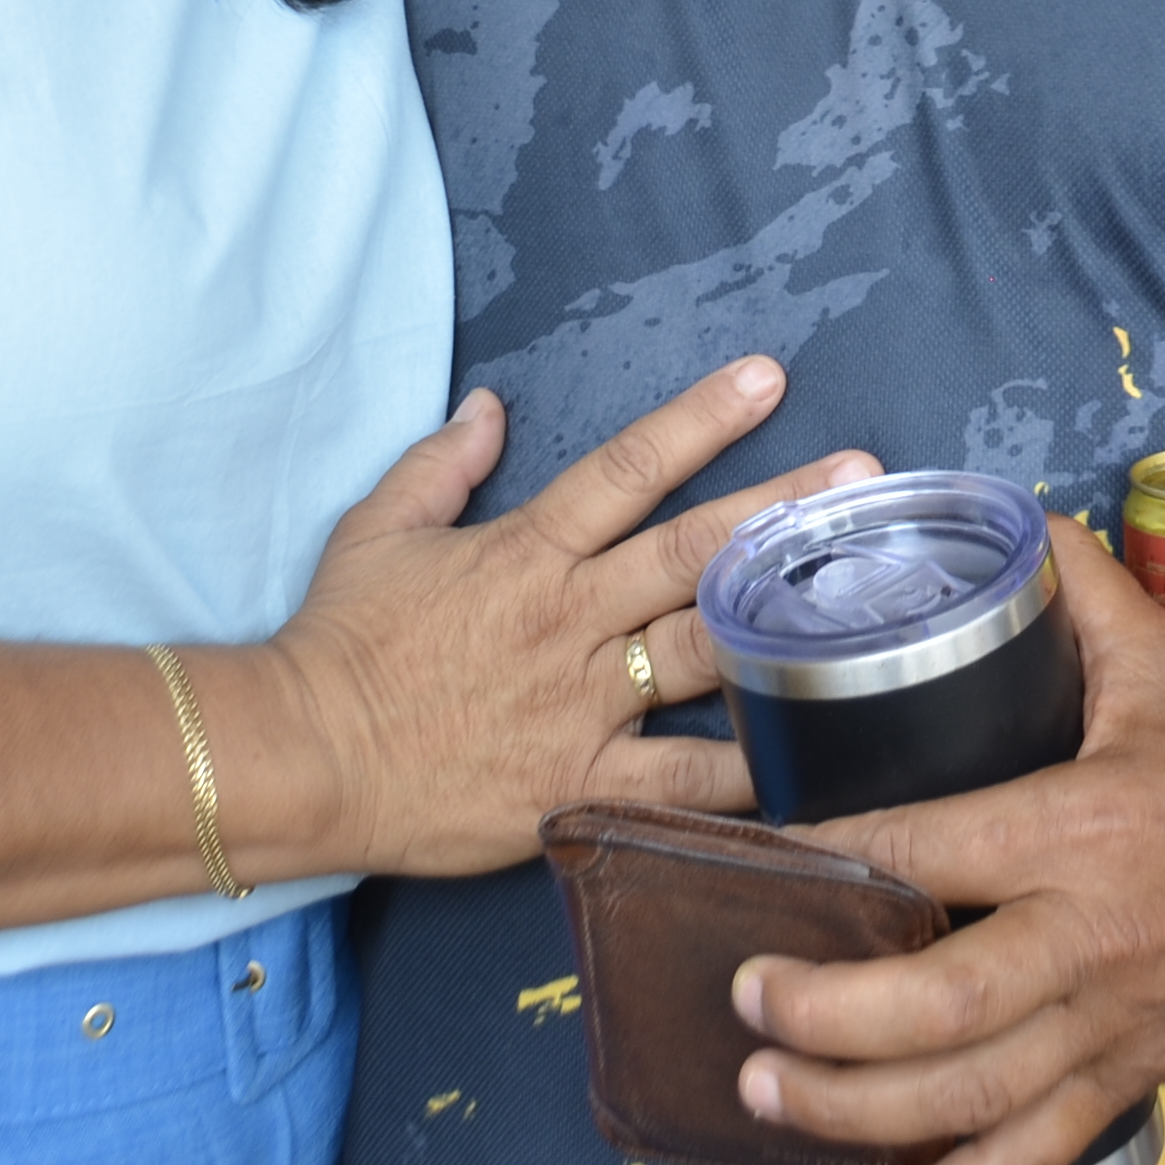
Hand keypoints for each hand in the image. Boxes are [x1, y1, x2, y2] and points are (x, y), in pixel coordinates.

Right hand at [261, 357, 871, 882]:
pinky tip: (814, 758)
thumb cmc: (337, 642)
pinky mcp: (579, 786)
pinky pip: (680, 783)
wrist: (299, 755)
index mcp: (526, 551)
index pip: (628, 468)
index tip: (767, 378)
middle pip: (692, 553)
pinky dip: (746, 773)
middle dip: (781, 510)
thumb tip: (492, 405)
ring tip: (865, 603)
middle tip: (862, 477)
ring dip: (786, 625)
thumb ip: (443, 463)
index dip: (701, 418)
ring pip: (703, 655)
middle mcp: (567, 619)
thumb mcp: (378, 528)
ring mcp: (580, 705)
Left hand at [731, 521, 1164, 1164]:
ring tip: (762, 1093)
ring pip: (969, 1099)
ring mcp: (1111, 1025)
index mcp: (1088, 825)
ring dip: (856, 1112)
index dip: (831, 854)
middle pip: (937, 1005)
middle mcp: (1092, 938)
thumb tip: (994, 518)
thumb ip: (1070, 586)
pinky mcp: (1130, 1078)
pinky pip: (1029, 1160)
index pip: (930, 848)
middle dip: (823, 1010)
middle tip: (744, 986)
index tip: (756, 847)